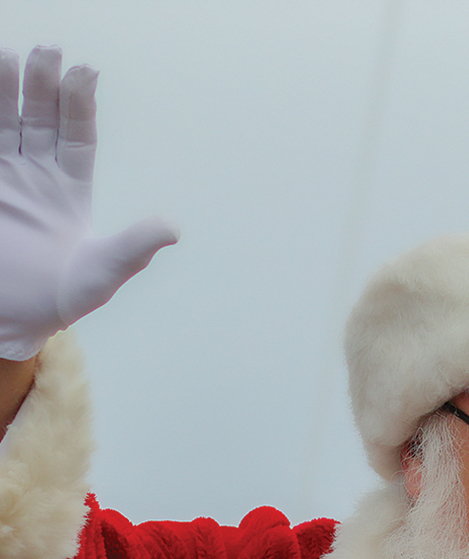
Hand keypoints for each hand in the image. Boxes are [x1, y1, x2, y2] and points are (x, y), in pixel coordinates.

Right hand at [0, 46, 177, 361]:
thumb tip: (172, 227)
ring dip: (4, 91)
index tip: (86, 72)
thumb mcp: (101, 274)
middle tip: (47, 50)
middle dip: (43, 86)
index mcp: (70, 190)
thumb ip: (132, 248)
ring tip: (8, 56)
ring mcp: (2, 178)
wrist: (10, 320)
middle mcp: (34, 175)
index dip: (81, 105)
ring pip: (3, 123)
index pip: (77, 137)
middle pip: (39, 120)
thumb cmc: (60, 300)